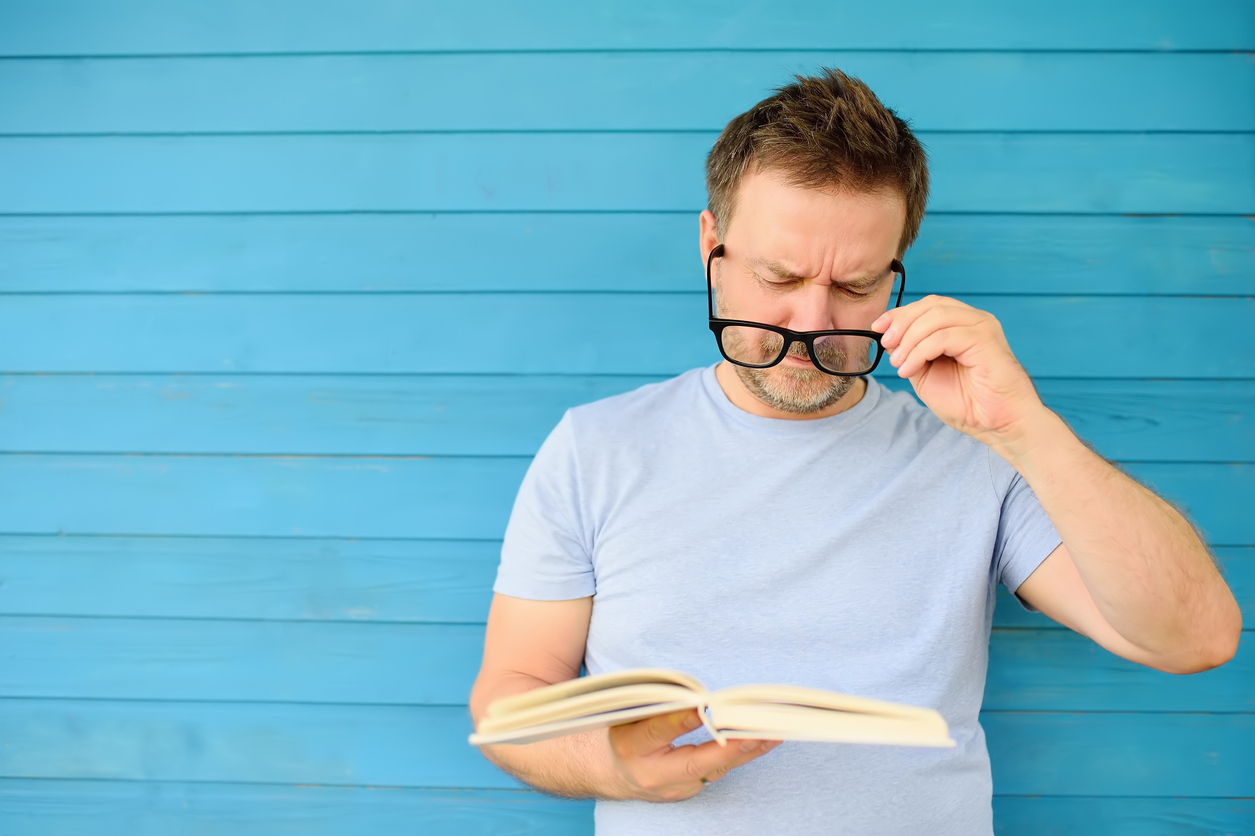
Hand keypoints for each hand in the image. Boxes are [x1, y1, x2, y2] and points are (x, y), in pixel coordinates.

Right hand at [607, 709, 778, 801]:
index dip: (679, 720)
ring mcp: (674, 787)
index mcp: (631, 747)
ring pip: (714, 770)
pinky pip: (719, 771)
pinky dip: (742, 754)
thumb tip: (689, 691)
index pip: (657, 732)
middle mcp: (654, 773)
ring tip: (772, 732)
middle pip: (694, 764)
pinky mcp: (690, 790)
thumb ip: (654, 704)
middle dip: (726, 748)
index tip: (701, 706)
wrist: (616, 773)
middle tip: (753, 730)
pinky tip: (765, 740)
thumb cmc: (625, 733)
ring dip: (745, 750)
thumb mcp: (628, 714)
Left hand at [872, 295, 1048, 452]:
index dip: (899, 313)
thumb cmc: (968, 403)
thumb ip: (910, 353)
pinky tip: (910, 370)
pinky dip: (920, 351)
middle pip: (930, 305)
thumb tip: (888, 335)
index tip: (877, 327)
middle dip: (901, 322)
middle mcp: (974, 321)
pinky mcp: (985, 341)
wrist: (997, 425)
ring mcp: (982, 328)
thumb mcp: (926, 375)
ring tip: (899, 364)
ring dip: (909, 339)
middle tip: (886, 344)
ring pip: (935, 317)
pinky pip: (944, 336)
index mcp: (962, 325)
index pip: (927, 306)